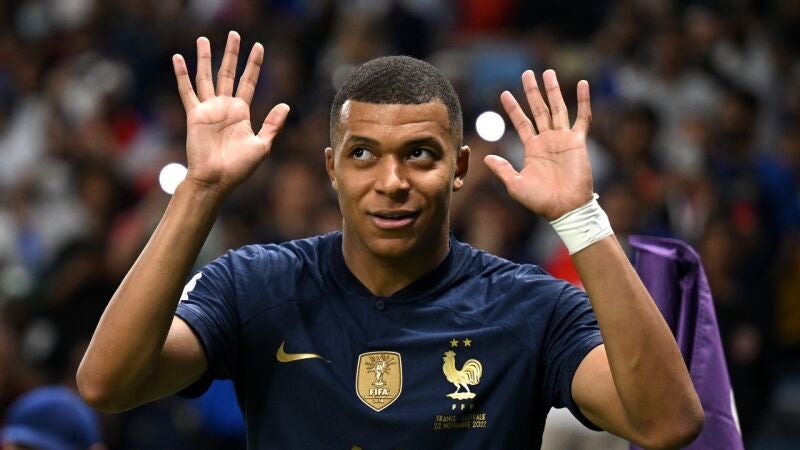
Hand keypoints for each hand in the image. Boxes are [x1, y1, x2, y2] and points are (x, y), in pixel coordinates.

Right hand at [172, 31, 289, 195]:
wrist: (217, 179)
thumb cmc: (239, 167)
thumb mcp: (262, 145)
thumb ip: (272, 124)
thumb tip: (285, 104)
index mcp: (241, 113)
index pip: (249, 82)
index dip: (254, 64)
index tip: (259, 47)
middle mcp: (225, 107)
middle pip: (228, 73)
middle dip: (231, 54)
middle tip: (234, 34)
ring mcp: (209, 109)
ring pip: (207, 77)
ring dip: (205, 58)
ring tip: (203, 39)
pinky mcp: (195, 114)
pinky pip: (187, 91)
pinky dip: (182, 74)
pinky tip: (178, 58)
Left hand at [484, 70, 592, 220]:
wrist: (564, 209)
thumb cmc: (540, 201)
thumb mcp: (515, 184)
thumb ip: (502, 169)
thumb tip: (486, 158)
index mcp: (532, 148)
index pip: (521, 122)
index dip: (513, 108)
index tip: (504, 93)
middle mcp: (547, 140)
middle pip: (538, 109)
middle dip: (532, 92)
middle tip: (527, 73)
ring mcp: (563, 139)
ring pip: (557, 108)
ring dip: (553, 90)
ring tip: (548, 72)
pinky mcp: (578, 142)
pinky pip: (582, 118)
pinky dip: (583, 101)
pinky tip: (582, 84)